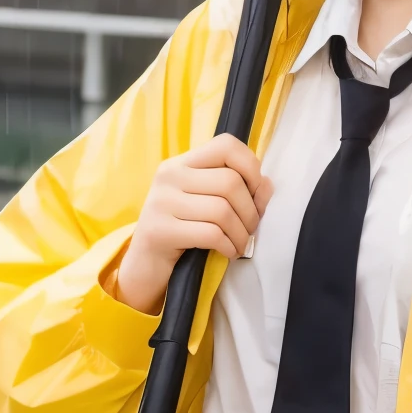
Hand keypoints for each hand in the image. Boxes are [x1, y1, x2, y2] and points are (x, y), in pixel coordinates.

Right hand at [113, 135, 271, 314]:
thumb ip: (240, 191)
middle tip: (249, 229)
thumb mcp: (208, 206)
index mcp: (181, 163)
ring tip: (239, 244)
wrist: (145, 267)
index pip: (226, 145)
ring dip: (241, 234)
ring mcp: (160, 202)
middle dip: (251, 211)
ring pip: (223, 210)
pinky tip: (228, 252)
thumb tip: (267, 184)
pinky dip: (228, 246)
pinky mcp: (159, 230)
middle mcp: (169, 176)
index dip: (251, 166)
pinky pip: (211, 234)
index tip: (255, 193)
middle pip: (230, 182)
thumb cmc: (183, 234)